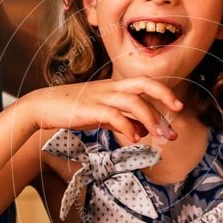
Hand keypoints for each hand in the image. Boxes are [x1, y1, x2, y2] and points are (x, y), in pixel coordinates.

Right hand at [21, 76, 183, 140]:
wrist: (43, 106)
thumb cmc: (72, 110)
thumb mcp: (102, 115)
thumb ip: (123, 120)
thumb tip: (141, 132)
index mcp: (115, 86)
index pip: (145, 84)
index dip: (164, 92)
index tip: (178, 107)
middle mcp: (111, 88)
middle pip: (144, 84)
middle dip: (165, 96)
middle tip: (179, 113)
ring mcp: (101, 97)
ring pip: (134, 101)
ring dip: (150, 118)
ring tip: (160, 135)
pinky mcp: (90, 109)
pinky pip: (115, 116)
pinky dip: (128, 128)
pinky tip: (134, 139)